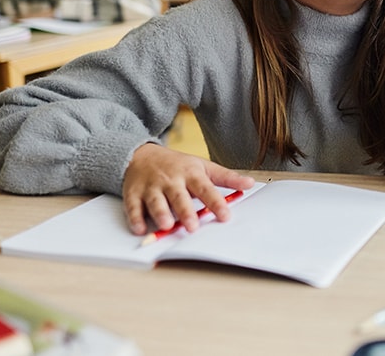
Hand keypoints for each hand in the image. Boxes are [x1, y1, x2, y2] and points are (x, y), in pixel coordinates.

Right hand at [122, 143, 255, 235]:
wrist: (142, 154)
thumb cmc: (178, 165)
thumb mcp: (203, 167)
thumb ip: (226, 178)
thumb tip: (251, 184)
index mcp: (190, 174)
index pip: (205, 189)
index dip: (216, 202)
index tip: (225, 216)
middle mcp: (171, 180)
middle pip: (179, 197)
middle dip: (185, 211)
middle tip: (193, 226)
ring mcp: (151, 187)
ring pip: (156, 201)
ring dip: (161, 213)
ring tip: (167, 225)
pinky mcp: (133, 193)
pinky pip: (133, 207)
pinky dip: (136, 218)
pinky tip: (140, 229)